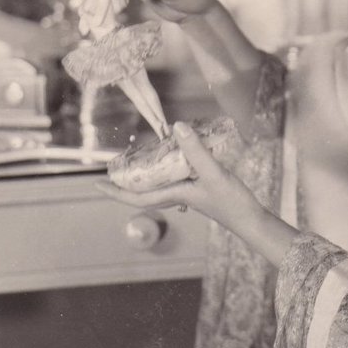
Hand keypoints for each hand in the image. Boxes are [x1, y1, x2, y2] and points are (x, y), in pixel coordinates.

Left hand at [96, 121, 258, 231]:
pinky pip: (176, 179)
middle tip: (116, 166)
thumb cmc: (232, 202)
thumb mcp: (213, 173)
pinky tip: (178, 158)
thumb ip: (195, 150)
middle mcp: (178, 196)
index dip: (114, 192)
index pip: (136, 197)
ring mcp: (189, 194)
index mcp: (174, 194)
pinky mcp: (200, 191)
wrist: (252, 220)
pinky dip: (169, 169)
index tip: (96, 184)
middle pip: (144, 190)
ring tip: (139, 159)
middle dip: (127, 181)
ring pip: (160, 185)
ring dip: (146, 175)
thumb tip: (177, 127)